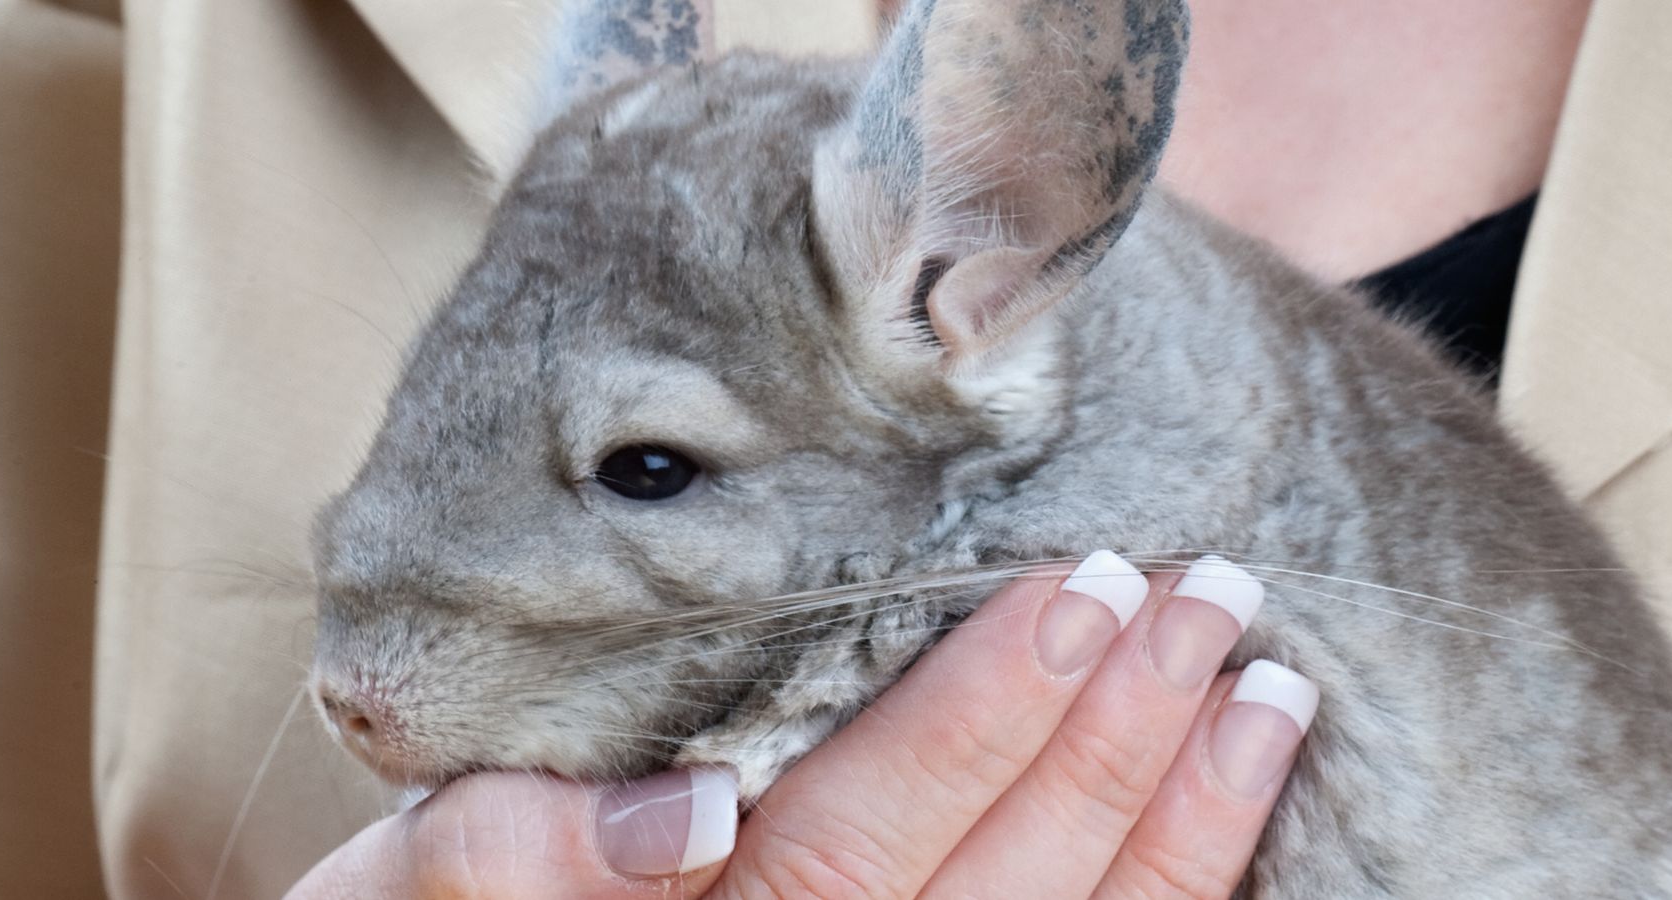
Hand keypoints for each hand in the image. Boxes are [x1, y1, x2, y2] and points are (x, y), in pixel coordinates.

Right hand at [287, 552, 1318, 898]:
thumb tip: (696, 818)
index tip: (1072, 596)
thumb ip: (501, 848)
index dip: (967, 735)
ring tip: (1262, 681)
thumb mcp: (409, 880)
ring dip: (1173, 823)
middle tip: (1190, 589)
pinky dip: (1174, 891)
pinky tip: (1241, 787)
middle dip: (1098, 745)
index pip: (839, 850)